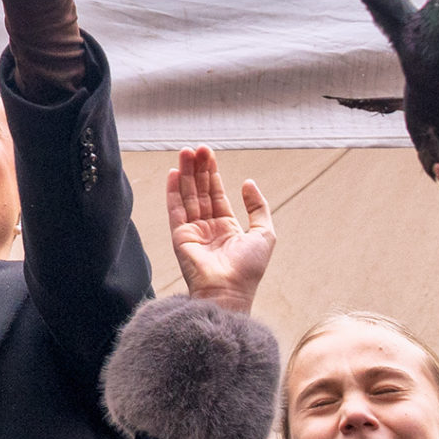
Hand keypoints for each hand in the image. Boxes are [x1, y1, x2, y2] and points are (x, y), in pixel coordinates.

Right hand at [165, 145, 274, 312]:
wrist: (229, 291)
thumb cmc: (249, 268)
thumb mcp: (265, 233)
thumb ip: (258, 207)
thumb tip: (247, 182)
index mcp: (227, 227)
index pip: (217, 194)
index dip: (213, 173)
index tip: (209, 154)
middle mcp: (207, 227)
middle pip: (200, 191)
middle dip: (198, 168)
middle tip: (196, 147)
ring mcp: (192, 231)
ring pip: (188, 195)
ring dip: (186, 173)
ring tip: (185, 152)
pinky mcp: (179, 236)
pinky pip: (175, 209)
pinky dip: (173, 190)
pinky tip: (174, 173)